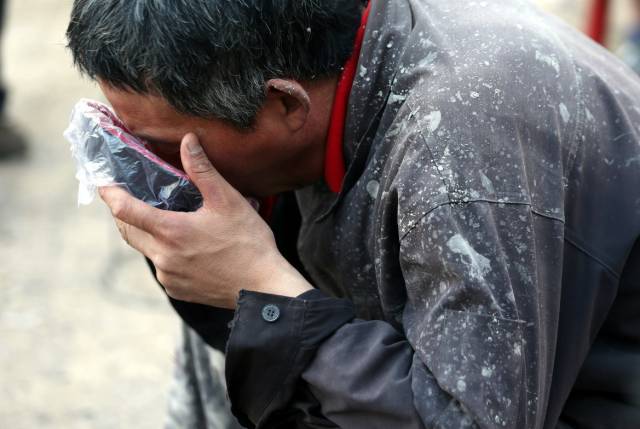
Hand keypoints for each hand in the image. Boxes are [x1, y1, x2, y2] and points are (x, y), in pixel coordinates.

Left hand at [99, 133, 312, 308]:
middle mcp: (162, 257)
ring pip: (145, 249)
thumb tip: (188, 140)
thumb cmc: (248, 243)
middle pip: (128, 230)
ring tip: (162, 219)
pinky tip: (184, 246)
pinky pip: (161, 268)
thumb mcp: (228, 201)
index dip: (109, 193)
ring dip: (146, 233)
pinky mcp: (177, 290)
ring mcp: (168, 276)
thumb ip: (202, 170)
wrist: (263, 287)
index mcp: (170, 231)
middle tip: (128, 197)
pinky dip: (164, 253)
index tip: (104, 182)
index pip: (124, 209)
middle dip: (123, 213)